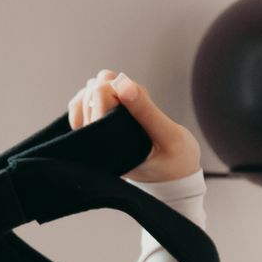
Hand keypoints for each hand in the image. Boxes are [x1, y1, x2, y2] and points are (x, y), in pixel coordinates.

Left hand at [68, 69, 199, 184]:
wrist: (173, 178)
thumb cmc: (175, 161)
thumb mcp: (171, 136)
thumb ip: (146, 111)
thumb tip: (123, 84)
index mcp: (110, 148)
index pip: (100, 95)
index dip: (122, 87)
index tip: (142, 96)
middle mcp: (95, 143)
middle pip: (92, 91)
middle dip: (118, 87)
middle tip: (142, 101)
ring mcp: (92, 137)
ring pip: (87, 92)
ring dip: (110, 89)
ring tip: (133, 104)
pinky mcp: (95, 132)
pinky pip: (85, 102)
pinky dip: (103, 94)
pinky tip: (121, 102)